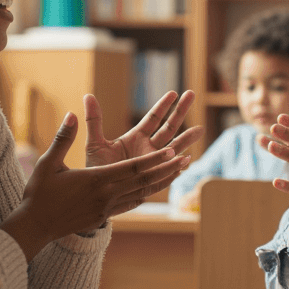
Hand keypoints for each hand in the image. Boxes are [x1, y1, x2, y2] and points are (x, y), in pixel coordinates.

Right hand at [1, 113, 189, 259]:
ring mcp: (106, 208)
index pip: (132, 168)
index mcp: (96, 180)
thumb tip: (72, 113)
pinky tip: (154, 189)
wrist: (35, 226)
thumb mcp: (49, 162)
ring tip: (179, 171)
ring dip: (162, 181)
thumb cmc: (39, 193)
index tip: (172, 150)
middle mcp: (106, 195)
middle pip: (143, 180)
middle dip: (166, 168)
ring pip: (141, 193)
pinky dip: (147, 194)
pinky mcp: (104, 216)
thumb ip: (64, 137)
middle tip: (186, 158)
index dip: (154, 159)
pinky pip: (132, 203)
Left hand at [84, 90, 203, 167]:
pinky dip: (177, 165)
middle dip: (180, 111)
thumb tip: (88, 95)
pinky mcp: (154, 179)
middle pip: (169, 127)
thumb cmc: (95, 169)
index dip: (163, 105)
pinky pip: (169, 171)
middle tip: (192, 94)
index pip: (153, 118)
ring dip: (187, 139)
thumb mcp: (94, 143)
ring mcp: (153, 163)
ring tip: (200, 129)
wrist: (96, 195)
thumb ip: (94, 120)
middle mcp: (148, 148)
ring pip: (174, 148)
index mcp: (135, 137)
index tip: (173, 92)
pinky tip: (187, 159)